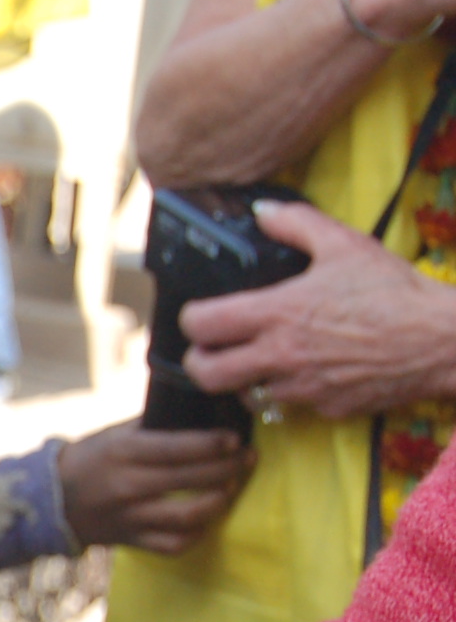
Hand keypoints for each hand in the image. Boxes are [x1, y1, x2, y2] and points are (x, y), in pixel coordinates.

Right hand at [60, 420, 252, 552]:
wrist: (51, 500)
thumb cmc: (89, 459)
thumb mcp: (114, 435)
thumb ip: (153, 426)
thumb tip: (199, 413)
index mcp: (124, 453)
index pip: (179, 448)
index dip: (214, 444)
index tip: (234, 439)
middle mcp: (128, 485)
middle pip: (192, 478)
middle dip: (228, 467)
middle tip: (246, 459)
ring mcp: (130, 516)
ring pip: (189, 514)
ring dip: (218, 501)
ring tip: (230, 487)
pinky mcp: (132, 540)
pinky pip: (174, 544)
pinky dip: (197, 533)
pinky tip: (206, 519)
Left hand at [182, 203, 455, 417]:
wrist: (441, 340)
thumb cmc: (394, 293)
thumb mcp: (345, 245)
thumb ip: (296, 223)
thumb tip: (263, 211)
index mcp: (277, 314)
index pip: (200, 325)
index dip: (191, 320)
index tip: (199, 315)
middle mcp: (280, 356)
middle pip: (206, 375)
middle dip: (200, 362)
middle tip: (212, 350)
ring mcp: (301, 388)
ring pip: (246, 396)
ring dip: (246, 380)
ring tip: (260, 361)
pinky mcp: (325, 409)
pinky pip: (292, 407)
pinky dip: (291, 393)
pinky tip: (307, 372)